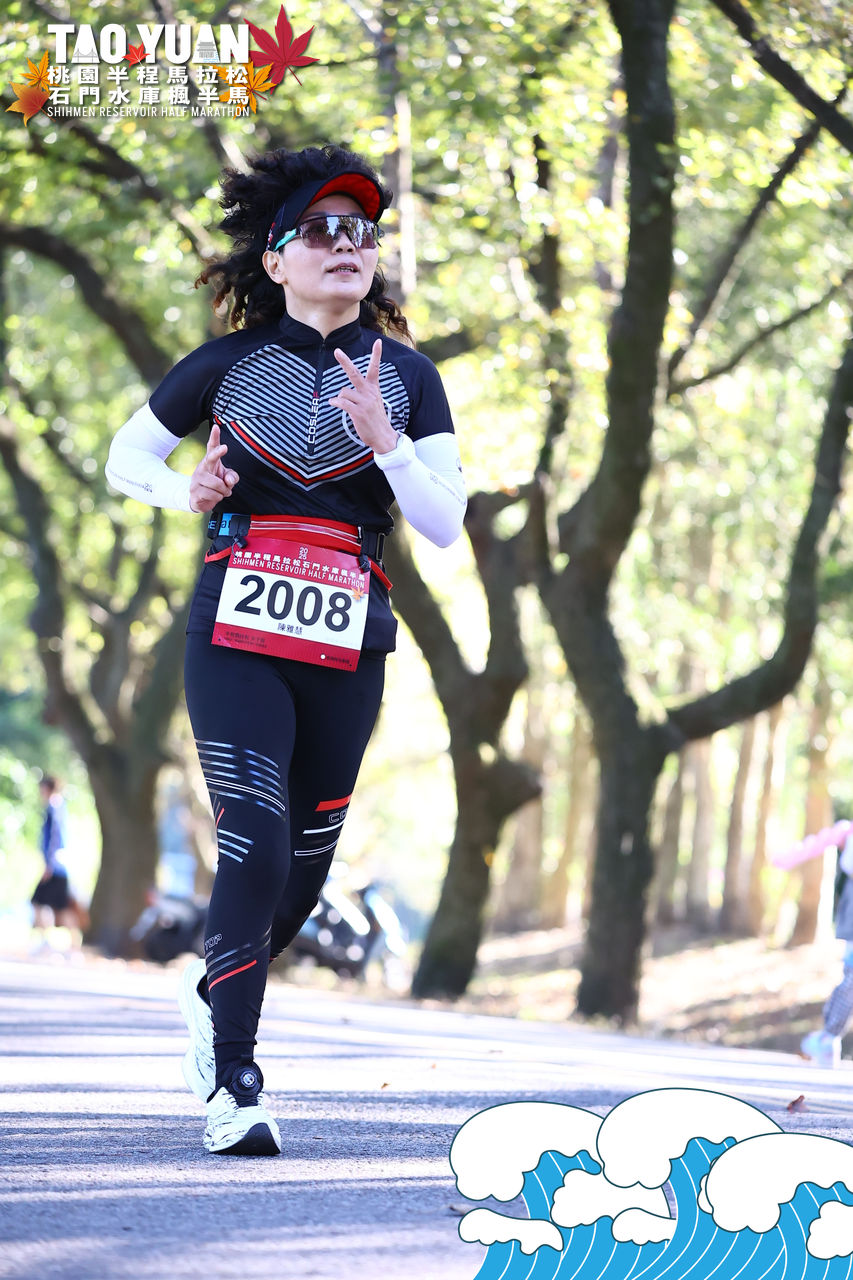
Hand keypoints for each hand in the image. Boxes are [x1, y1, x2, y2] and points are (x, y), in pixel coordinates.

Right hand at [189, 424, 238, 512]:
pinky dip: (218, 498)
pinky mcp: (195, 492)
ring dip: (224, 491)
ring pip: (218, 484)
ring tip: (221, 492)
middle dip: (218, 452)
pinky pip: (214, 495)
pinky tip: (214, 497)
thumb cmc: (215, 485)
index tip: (216, 427)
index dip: (214, 437)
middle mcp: (202, 468)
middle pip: (211, 458)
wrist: (199, 499)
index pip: (212, 447)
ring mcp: (196, 479)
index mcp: (210, 462)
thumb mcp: (227, 479)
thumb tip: (229, 480)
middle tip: (225, 447)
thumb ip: (232, 477)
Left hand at [329, 339, 398, 453]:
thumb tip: (341, 393)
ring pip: (343, 392)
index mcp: (374, 388)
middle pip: (354, 373)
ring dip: (340, 399)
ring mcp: (364, 402)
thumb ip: (362, 393)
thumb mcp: (373, 402)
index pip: (375, 368)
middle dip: (344, 362)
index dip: (376, 355)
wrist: (384, 437)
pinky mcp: (358, 412)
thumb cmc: (376, 419)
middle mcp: (369, 393)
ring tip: (347, 407)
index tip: (378, 342)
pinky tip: (334, 404)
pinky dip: (335, 403)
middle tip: (336, 351)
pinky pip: (341, 403)